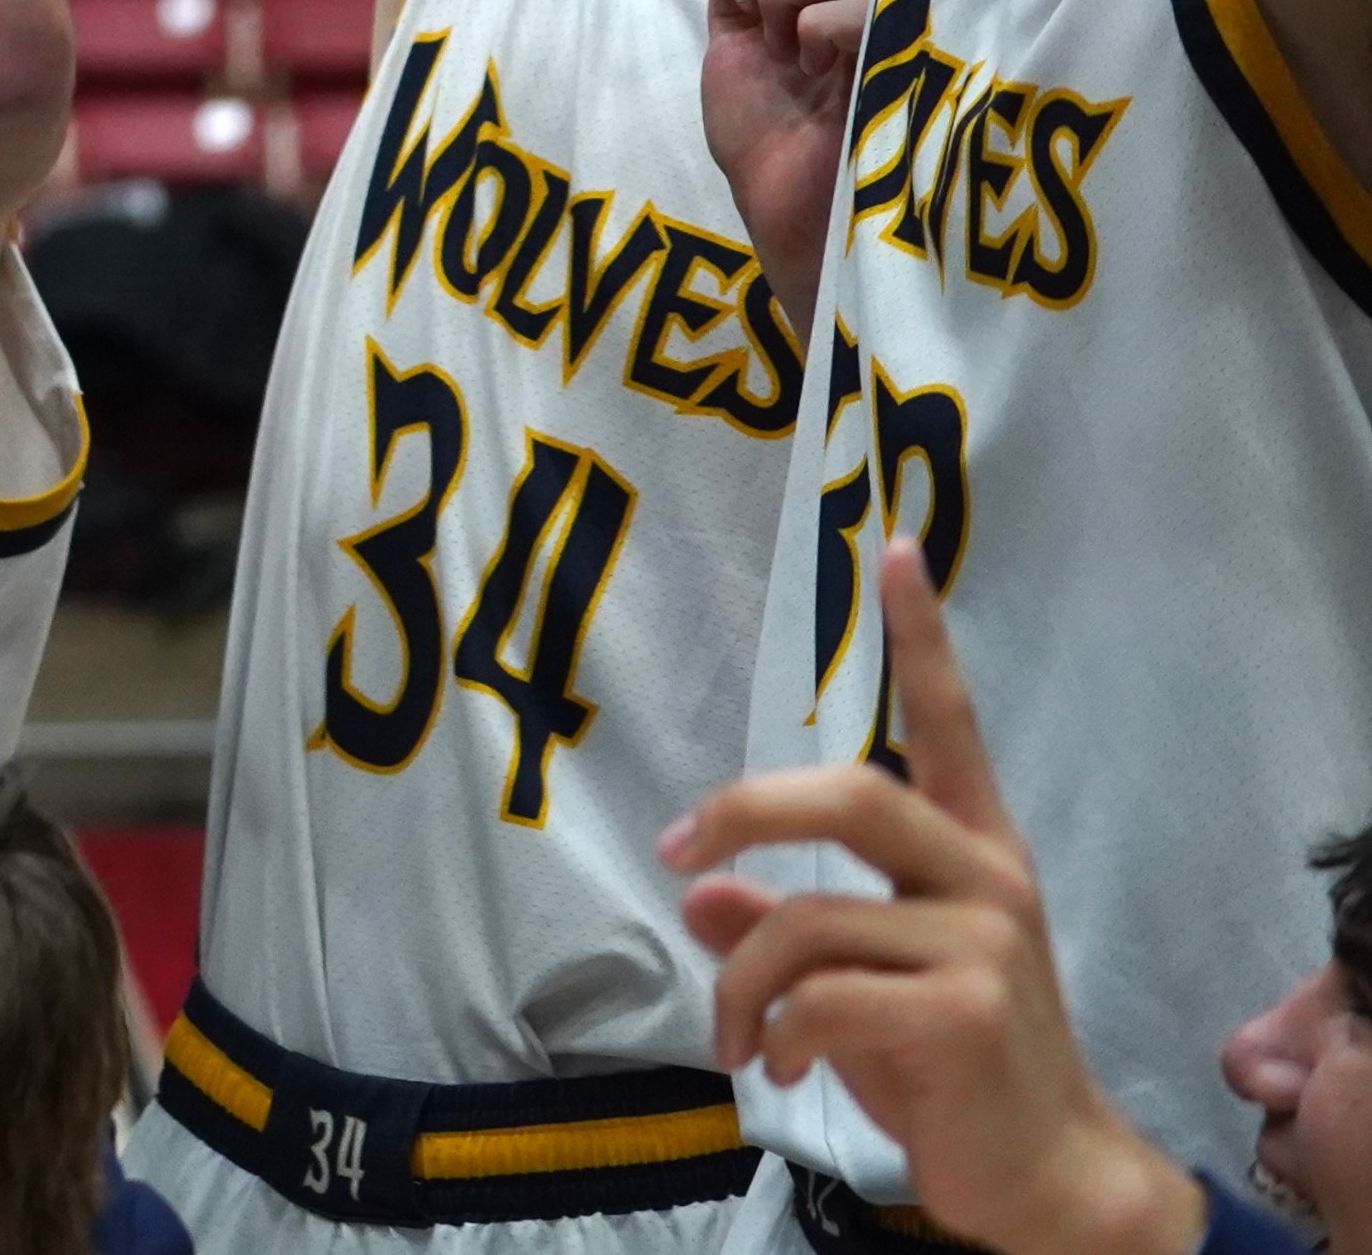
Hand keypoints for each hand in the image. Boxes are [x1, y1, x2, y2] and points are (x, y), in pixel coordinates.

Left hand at [665, 544, 1204, 1254]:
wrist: (1049, 1179)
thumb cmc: (953, 1072)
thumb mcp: (862, 986)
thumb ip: (790, 930)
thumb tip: (706, 895)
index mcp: (974, 855)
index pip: (951, 724)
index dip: (922, 638)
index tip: (893, 546)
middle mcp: (987, 881)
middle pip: (851, 790)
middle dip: (742, 812)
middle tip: (677, 856)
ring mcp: (983, 944)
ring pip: (802, 919)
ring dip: (737, 985)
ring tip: (733, 1037)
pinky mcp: (964, 1014)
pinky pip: (816, 996)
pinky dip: (768, 1033)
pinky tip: (776, 1067)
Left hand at [702, 0, 880, 302]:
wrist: (784, 206)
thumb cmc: (766, 130)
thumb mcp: (732, 35)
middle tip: (767, 25)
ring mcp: (902, 18)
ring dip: (786, 1)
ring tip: (795, 56)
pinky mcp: (912, 57)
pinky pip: (856, 7)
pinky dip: (814, 37)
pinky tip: (822, 78)